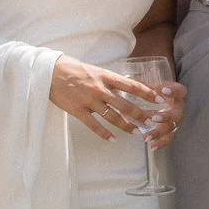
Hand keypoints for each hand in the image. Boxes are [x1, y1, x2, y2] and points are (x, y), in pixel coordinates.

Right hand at [49, 56, 164, 141]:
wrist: (49, 72)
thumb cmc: (73, 69)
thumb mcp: (95, 69)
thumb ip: (109, 79)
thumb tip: (126, 86)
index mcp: (105, 76)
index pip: (131, 86)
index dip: (147, 94)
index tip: (159, 100)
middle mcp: (99, 88)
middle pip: (125, 105)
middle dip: (140, 115)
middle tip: (151, 122)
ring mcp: (88, 100)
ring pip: (112, 117)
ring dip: (126, 126)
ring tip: (136, 132)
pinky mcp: (77, 110)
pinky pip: (94, 125)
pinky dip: (104, 134)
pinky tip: (113, 139)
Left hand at [137, 82, 186, 147]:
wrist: (159, 93)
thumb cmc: (151, 85)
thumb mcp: (149, 81)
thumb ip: (144, 83)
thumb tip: (128, 80)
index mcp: (176, 93)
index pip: (180, 91)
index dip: (174, 91)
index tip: (164, 90)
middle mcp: (178, 107)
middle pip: (177, 114)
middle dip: (166, 117)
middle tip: (154, 118)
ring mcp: (174, 119)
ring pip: (171, 128)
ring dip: (159, 133)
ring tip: (146, 137)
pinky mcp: (169, 128)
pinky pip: (168, 137)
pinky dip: (161, 142)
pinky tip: (152, 146)